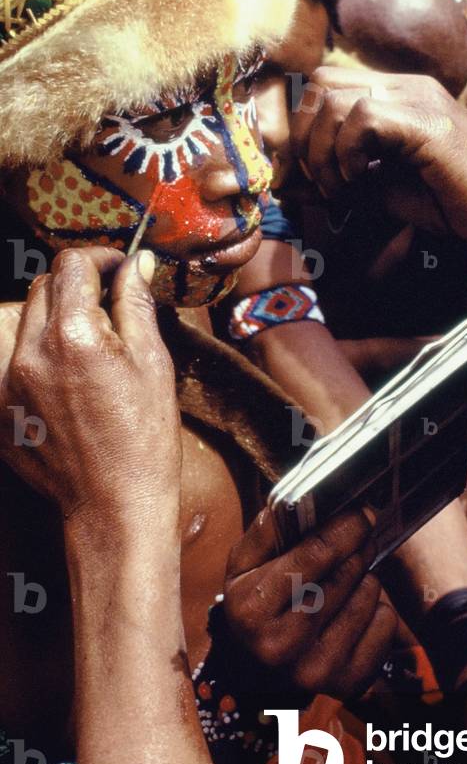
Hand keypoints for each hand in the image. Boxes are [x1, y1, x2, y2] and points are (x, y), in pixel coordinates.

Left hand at [0, 248, 180, 538]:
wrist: (114, 505)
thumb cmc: (145, 440)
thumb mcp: (154, 364)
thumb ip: (137, 306)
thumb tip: (135, 265)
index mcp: (74, 337)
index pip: (73, 265)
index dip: (101, 259)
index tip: (119, 268)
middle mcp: (31, 353)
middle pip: (44, 287)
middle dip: (77, 285)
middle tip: (109, 306)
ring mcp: (8, 381)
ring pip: (24, 319)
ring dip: (54, 317)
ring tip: (87, 343)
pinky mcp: (1, 406)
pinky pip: (13, 358)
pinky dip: (39, 353)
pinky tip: (70, 378)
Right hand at [224, 508, 397, 698]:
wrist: (257, 669)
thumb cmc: (257, 602)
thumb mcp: (245, 564)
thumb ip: (269, 529)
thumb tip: (303, 499)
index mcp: (252, 609)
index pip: (313, 557)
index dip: (344, 528)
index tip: (362, 512)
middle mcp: (281, 646)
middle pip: (345, 575)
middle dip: (358, 548)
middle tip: (360, 536)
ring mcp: (316, 669)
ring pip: (368, 596)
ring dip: (365, 578)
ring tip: (347, 579)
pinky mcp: (347, 682)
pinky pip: (385, 625)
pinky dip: (378, 609)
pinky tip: (355, 610)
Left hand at [291, 66, 466, 242]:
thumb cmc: (449, 202)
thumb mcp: (377, 191)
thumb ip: (334, 181)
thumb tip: (284, 187)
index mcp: (394, 94)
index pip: (324, 85)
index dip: (301, 128)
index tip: (305, 176)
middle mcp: (403, 85)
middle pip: (319, 83)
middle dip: (304, 138)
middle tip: (320, 182)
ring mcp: (417, 97)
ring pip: (333, 98)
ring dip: (323, 151)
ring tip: (340, 188)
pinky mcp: (426, 120)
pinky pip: (364, 117)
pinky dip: (347, 152)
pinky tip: (358, 181)